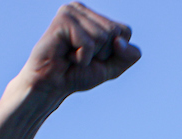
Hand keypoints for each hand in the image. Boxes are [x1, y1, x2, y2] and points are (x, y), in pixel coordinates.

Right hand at [17, 3, 140, 99]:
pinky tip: (67, 56)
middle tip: (82, 56)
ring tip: (73, 55)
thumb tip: (119, 41)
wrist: (52, 85)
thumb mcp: (113, 67)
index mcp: (95, 16)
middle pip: (116, 32)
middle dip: (103, 53)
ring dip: (91, 56)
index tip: (94, 56)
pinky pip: (89, 44)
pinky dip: (82, 58)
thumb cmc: (79, 73)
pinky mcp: (62, 20)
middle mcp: (82, 9)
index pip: (125, 31)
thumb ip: (129, 56)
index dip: (115, 52)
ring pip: (103, 37)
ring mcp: (71, 12)